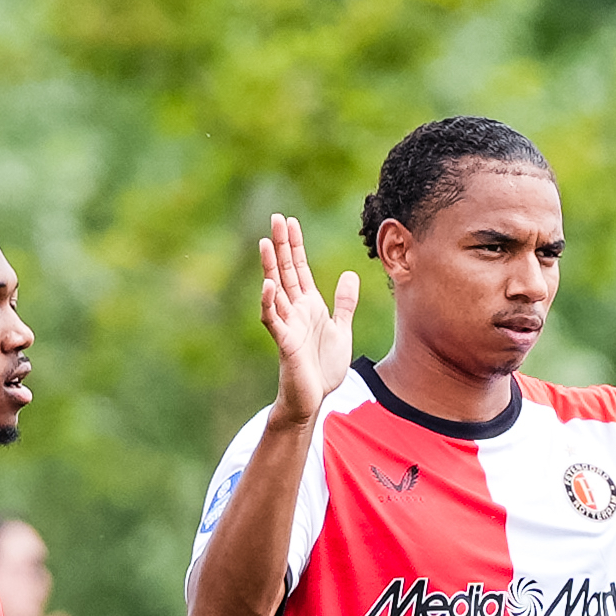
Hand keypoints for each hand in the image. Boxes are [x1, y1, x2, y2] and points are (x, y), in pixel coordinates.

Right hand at [257, 213, 360, 426]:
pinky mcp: (285, 343)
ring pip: (276, 290)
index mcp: (309, 305)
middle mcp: (295, 310)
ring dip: (270, 267)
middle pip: (285, 271)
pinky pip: (274, 320)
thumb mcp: (341, 329)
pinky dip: (270, 303)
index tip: (290, 221)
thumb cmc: (323, 367)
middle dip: (282, 245)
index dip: (295, 245)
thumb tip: (349, 274)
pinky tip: (268, 285)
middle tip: (276, 218)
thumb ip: (344, 303)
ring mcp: (288, 324)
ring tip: (266, 242)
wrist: (314, 398)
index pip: (299, 268)